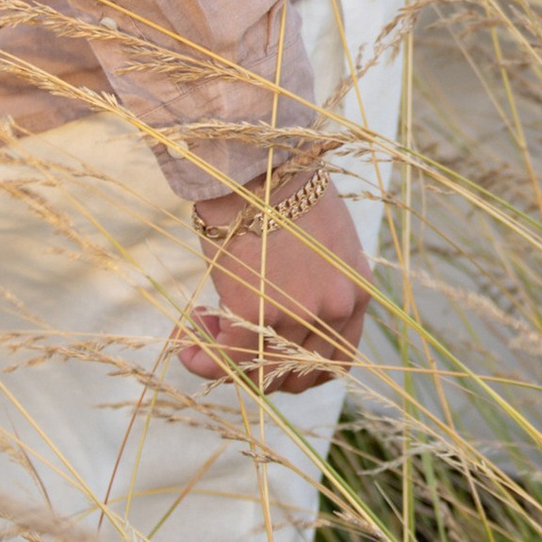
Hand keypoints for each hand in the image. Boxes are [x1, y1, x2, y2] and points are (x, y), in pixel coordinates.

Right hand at [182, 178, 370, 390]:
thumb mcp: (323, 241)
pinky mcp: (256, 315)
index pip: (335, 362)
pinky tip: (185, 341)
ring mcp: (298, 315)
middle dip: (259, 368)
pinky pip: (226, 360)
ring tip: (199, 330)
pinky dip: (202, 359)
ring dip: (225, 361)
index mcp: (356, 293)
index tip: (266, 356)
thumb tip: (283, 307)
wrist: (256, 165)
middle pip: (297, 376)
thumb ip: (317, 281)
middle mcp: (334, 310)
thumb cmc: (281, 188)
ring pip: (260, 374)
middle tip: (226, 340)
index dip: (296, 369)